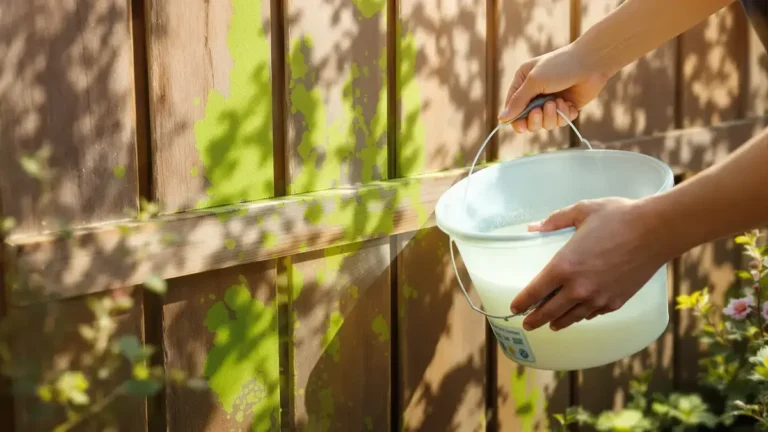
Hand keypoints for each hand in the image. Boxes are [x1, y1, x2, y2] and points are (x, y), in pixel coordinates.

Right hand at [498, 45, 610, 132]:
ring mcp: (551, 101)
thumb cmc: (560, 66)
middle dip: (535, 119)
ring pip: (544, 124)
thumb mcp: (534, 81)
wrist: (591, 63)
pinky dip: (564, 115)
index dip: (515, 119)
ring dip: (551, 116)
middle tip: (541, 110)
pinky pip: (560, 122)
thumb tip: (501, 119)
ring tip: (558, 103)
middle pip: (527, 120)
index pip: (512, 107)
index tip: (520, 127)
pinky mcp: (565, 108)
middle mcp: (535, 93)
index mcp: (523, 82)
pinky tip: (569, 104)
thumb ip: (518, 101)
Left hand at [509, 198, 667, 331]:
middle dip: (535, 319)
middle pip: (549, 312)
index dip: (521, 302)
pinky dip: (582, 315)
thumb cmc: (618, 217)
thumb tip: (533, 227)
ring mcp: (598, 297)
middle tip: (526, 323)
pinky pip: (592, 313)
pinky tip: (579, 314)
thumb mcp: (581, 211)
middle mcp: (578, 288)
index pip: (534, 292)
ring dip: (557, 322)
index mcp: (564, 266)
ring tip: (551, 324)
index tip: (514, 307)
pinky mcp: (615, 302)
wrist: (656, 230)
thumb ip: (554, 220)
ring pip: (571, 317)